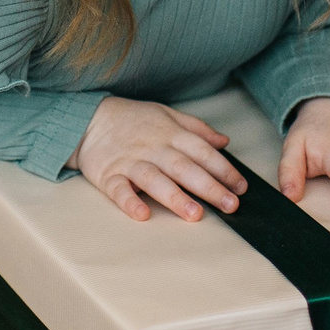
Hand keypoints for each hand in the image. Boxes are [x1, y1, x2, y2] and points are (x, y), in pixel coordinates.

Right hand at [68, 97, 247, 222]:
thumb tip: (224, 142)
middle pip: (184, 168)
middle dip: (209, 187)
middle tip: (230, 205)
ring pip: (155, 180)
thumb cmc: (133, 120)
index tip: (240, 187)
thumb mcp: (167, 114)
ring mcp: (130, 162)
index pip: (202, 151)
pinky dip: (129, 202)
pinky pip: (118, 190)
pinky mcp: (108, 175)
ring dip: (175, 197)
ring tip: (195, 214)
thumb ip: (197, 129)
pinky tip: (142, 214)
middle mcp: (153, 148)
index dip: (223, 169)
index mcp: (169, 133)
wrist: (88, 119)